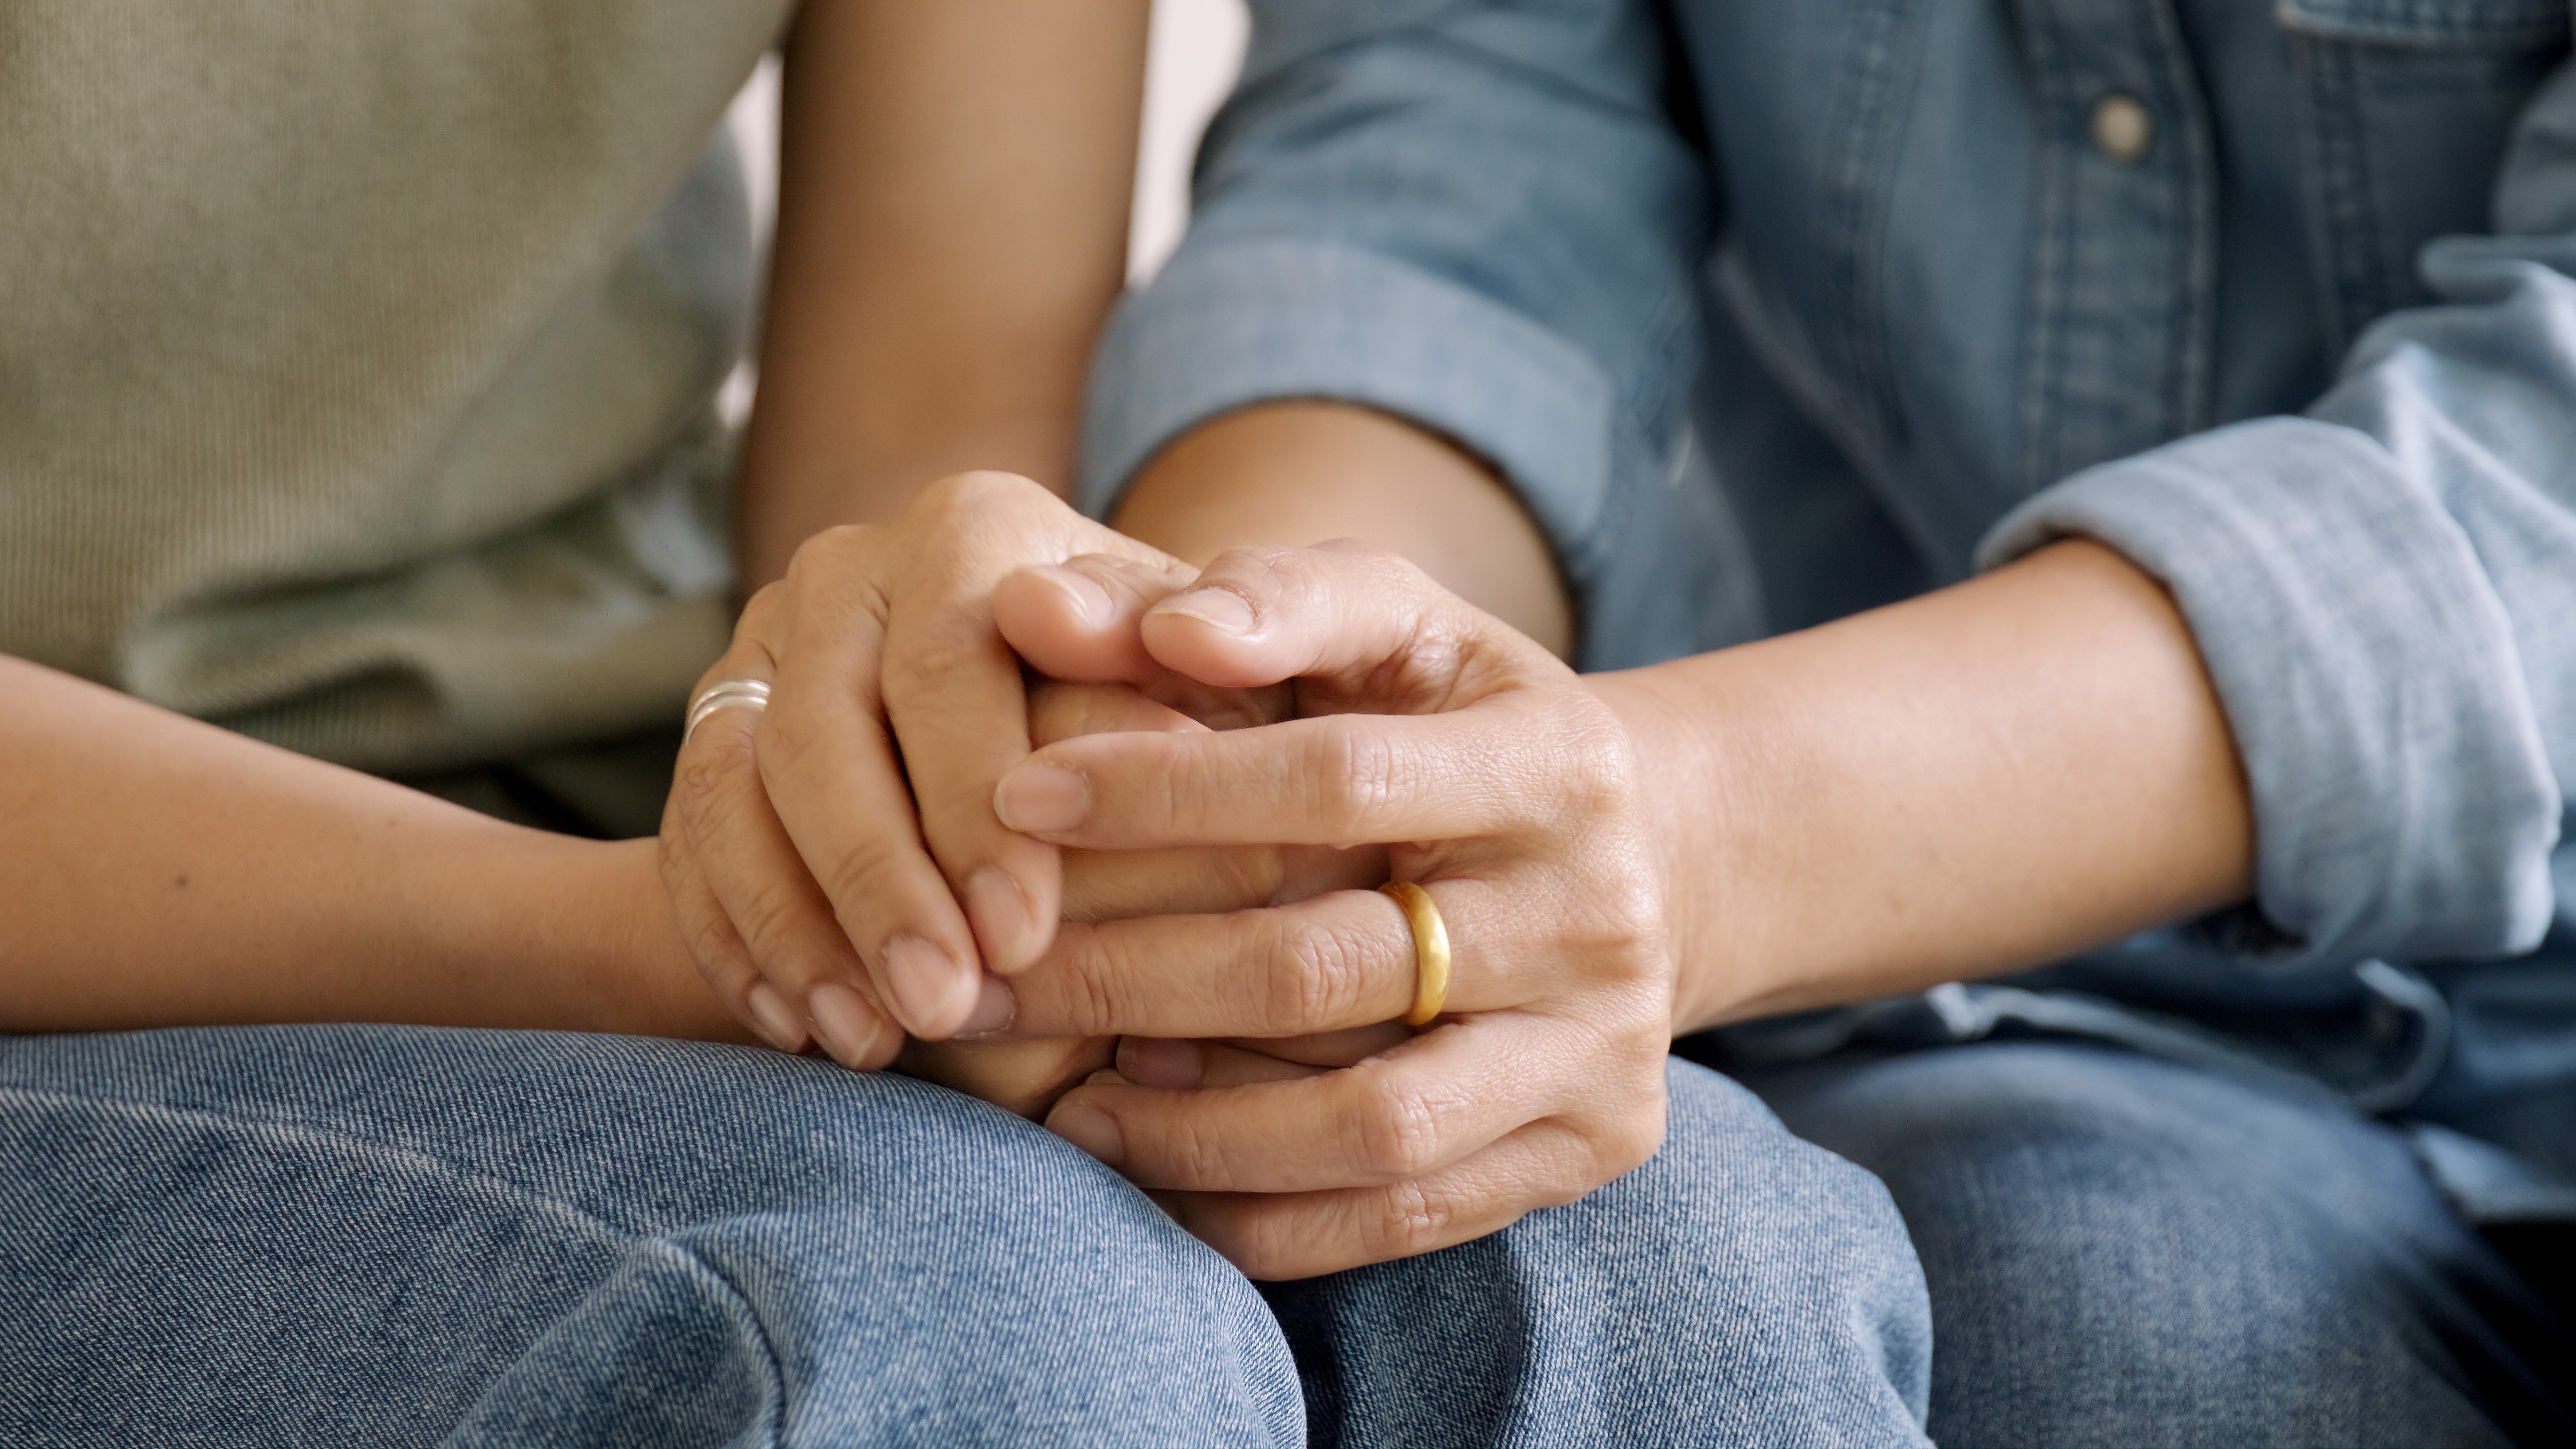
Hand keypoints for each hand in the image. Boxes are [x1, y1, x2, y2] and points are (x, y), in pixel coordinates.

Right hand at [659, 472, 1203, 1068]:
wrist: (1067, 714)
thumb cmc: (1178, 704)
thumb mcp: (1223, 671)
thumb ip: (1223, 655)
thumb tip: (1193, 637)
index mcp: (976, 528)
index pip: (951, 662)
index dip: (977, 805)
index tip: (1026, 938)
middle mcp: (852, 567)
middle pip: (824, 727)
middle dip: (880, 884)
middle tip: (942, 1012)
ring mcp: (765, 644)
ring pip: (735, 784)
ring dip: (798, 925)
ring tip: (870, 1041)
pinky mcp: (711, 724)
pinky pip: (690, 835)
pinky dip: (737, 938)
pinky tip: (800, 1029)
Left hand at [980, 542, 1676, 1276]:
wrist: (1644, 858)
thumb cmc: (1454, 723)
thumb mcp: (1390, 626)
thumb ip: (1250, 597)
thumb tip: (1048, 601)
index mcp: (1558, 757)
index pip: (1337, 780)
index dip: (1164, 792)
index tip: (1012, 797)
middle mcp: (1598, 910)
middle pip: (1327, 967)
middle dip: (1125, 976)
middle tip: (976, 980)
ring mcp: (1602, 1045)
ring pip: (1369, 1123)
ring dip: (1184, 1128)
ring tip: (1056, 1103)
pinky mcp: (1594, 1147)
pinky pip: (1401, 1216)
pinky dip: (1259, 1213)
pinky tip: (1146, 1171)